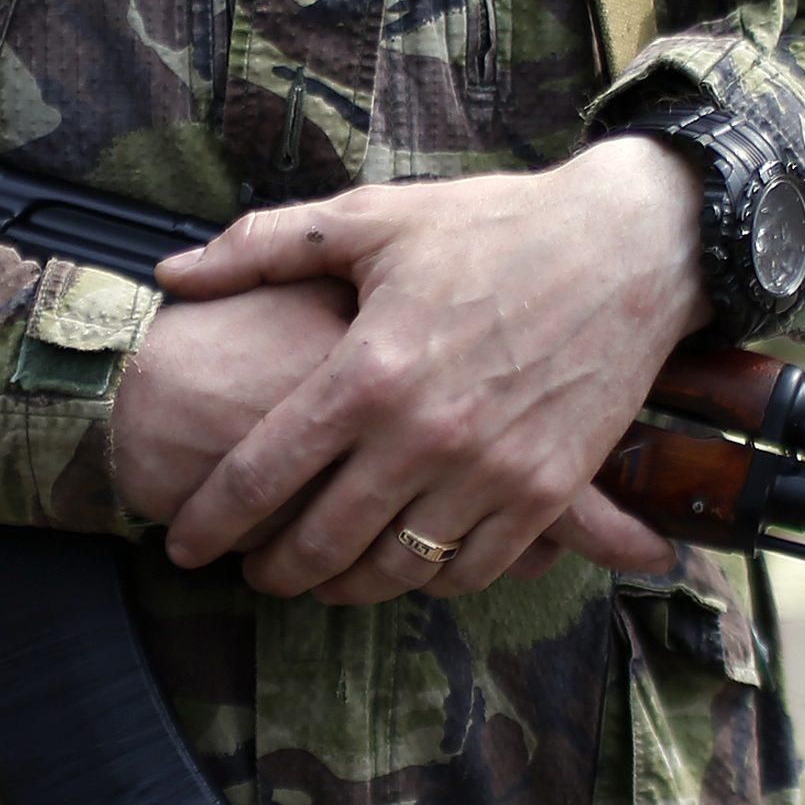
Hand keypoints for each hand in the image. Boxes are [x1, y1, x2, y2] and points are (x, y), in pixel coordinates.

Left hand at [150, 140, 712, 603]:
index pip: (262, 473)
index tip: (183, 542)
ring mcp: (491, 472)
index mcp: (368, 371)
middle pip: (321, 541)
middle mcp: (424, 434)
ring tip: (321, 577)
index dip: (212, 520)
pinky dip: (429, 581)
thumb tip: (173, 273)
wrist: (631, 245)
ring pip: (394, 570)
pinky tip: (406, 565)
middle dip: (272, 570)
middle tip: (251, 573)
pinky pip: (471, 571)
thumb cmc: (494, 227)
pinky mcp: (548, 491)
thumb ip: (262, 248)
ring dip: (344, 586)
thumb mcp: (372, 218)